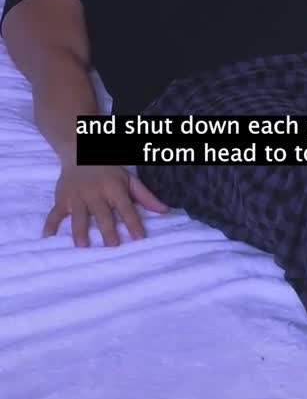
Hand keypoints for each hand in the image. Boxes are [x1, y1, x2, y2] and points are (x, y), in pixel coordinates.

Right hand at [43, 164, 169, 247]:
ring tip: (83, 246)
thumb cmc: (110, 170)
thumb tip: (166, 211)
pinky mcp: (62, 198)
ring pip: (78, 215)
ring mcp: (77, 196)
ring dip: (80, 230)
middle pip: (102, 214)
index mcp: (114, 188)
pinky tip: (48, 237)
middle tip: (113, 246)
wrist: (81, 151)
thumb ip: (146, 197)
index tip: (139, 238)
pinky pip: (55, 213)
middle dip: (108, 229)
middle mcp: (96, 192)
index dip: (133, 222)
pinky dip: (51, 224)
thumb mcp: (129, 179)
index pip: (126, 208)